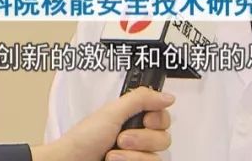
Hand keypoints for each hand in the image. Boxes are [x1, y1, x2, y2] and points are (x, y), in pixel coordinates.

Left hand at [32, 87, 174, 160]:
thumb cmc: (84, 138)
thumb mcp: (112, 112)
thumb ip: (141, 99)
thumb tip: (168, 97)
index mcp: (134, 118)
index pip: (163, 117)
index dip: (158, 118)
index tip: (145, 119)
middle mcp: (138, 137)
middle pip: (164, 137)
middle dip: (142, 138)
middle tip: (121, 138)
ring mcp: (136, 156)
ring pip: (157, 156)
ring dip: (133, 155)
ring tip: (112, 154)